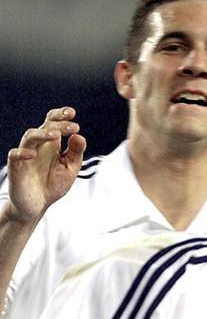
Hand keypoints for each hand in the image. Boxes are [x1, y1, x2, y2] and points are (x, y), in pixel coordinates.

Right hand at [5, 107, 85, 222]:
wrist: (37, 206)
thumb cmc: (53, 185)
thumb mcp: (69, 169)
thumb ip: (75, 153)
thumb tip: (79, 136)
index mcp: (51, 145)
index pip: (53, 123)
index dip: (61, 115)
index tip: (72, 113)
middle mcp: (38, 146)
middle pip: (44, 127)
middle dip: (58, 124)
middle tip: (72, 125)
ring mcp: (25, 155)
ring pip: (29, 137)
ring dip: (42, 134)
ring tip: (56, 136)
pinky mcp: (16, 168)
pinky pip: (14, 155)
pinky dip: (22, 153)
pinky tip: (32, 154)